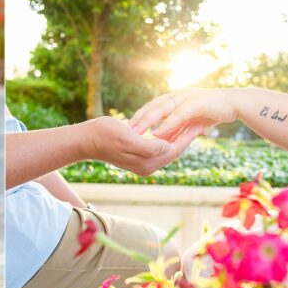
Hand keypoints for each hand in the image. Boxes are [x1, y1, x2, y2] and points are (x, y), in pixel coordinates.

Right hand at [83, 116, 200, 176]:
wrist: (87, 140)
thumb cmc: (106, 134)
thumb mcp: (128, 137)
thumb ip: (149, 146)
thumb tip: (167, 147)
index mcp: (147, 161)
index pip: (175, 149)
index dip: (188, 136)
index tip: (199, 123)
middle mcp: (147, 165)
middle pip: (174, 151)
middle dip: (187, 137)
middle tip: (200, 122)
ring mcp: (142, 162)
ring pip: (167, 150)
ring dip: (178, 137)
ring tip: (189, 124)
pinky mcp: (137, 157)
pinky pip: (158, 149)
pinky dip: (167, 139)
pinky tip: (170, 129)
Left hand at [129, 88, 237, 140]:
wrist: (233, 103)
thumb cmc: (211, 111)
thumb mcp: (189, 121)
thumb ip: (175, 128)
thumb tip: (161, 139)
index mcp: (174, 98)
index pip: (151, 106)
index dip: (139, 116)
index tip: (126, 128)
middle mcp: (177, 95)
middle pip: (152, 106)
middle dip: (138, 118)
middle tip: (125, 130)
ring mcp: (186, 98)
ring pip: (162, 109)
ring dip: (148, 121)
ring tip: (137, 132)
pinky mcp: (197, 103)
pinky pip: (179, 115)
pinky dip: (168, 124)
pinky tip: (158, 133)